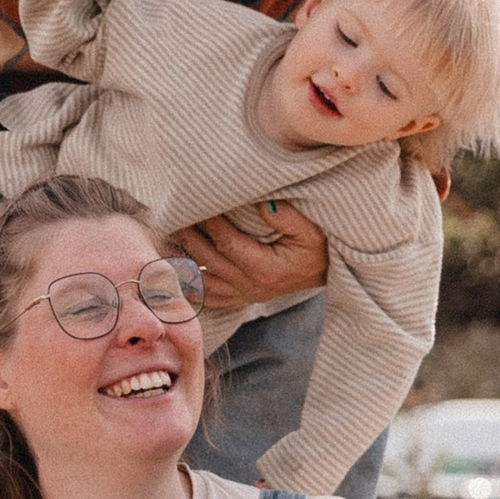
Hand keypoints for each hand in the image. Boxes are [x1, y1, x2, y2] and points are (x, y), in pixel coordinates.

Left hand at [176, 198, 329, 317]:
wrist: (332, 269)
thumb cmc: (321, 246)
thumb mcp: (311, 229)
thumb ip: (286, 217)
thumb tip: (261, 204)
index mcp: (266, 269)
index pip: (227, 243)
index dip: (208, 223)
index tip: (195, 201)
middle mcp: (252, 287)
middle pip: (209, 261)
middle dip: (189, 236)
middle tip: (171, 214)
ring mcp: (247, 295)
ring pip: (204, 283)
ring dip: (183, 262)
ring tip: (167, 238)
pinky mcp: (244, 297)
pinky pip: (211, 297)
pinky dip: (191, 286)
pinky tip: (176, 271)